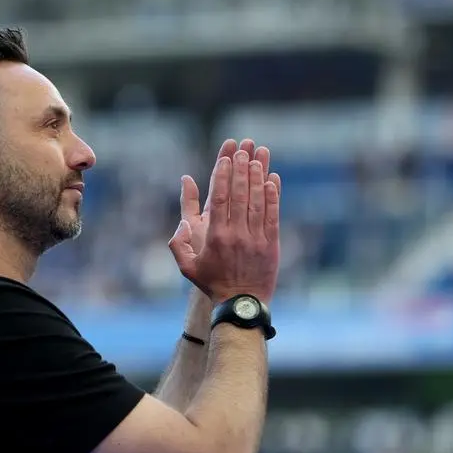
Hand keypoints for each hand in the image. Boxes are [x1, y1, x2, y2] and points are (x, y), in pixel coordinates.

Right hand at [169, 138, 280, 303]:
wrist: (241, 304)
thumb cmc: (211, 284)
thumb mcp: (187, 266)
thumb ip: (178, 242)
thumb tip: (181, 220)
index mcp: (216, 237)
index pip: (219, 199)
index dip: (222, 176)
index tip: (225, 158)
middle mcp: (237, 234)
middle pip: (239, 195)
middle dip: (241, 169)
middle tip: (243, 149)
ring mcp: (256, 239)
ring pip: (257, 201)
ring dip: (258, 177)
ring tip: (258, 157)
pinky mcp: (272, 244)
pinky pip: (273, 215)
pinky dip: (273, 196)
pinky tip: (272, 179)